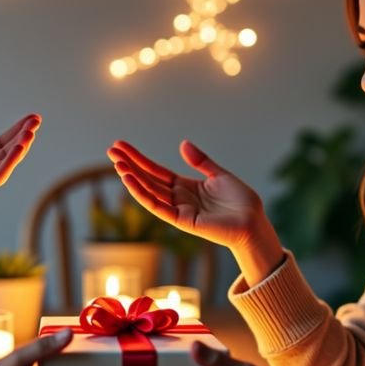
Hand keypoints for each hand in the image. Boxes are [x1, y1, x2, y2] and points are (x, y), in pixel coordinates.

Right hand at [107, 139, 266, 249]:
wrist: (253, 222)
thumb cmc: (241, 201)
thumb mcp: (219, 175)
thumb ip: (201, 161)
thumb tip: (182, 144)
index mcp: (186, 187)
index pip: (156, 171)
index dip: (139, 159)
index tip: (122, 147)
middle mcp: (178, 198)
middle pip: (148, 179)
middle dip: (130, 165)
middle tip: (111, 150)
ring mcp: (178, 209)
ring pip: (149, 192)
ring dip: (132, 178)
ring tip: (117, 163)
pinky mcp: (181, 220)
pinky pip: (157, 206)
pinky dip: (142, 194)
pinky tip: (130, 180)